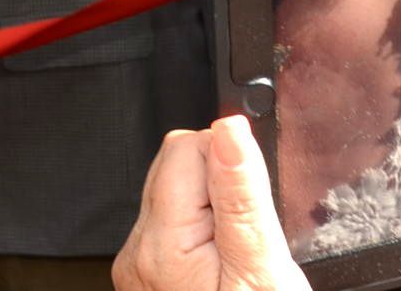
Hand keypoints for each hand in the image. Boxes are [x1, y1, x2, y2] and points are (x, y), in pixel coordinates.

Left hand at [113, 116, 308, 290]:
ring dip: (212, 206)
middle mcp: (139, 252)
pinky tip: (225, 265)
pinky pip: (173, 223)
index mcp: (162, 244)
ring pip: (175, 191)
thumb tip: (230, 128)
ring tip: (238, 254)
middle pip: (177, 164)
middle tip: (249, 238)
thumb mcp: (262, 267)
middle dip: (220, 184)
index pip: (187, 147)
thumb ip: (243, 195)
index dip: (231, 163)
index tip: (253, 203)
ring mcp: (140, 265)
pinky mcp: (148, 272)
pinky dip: (204, 230)